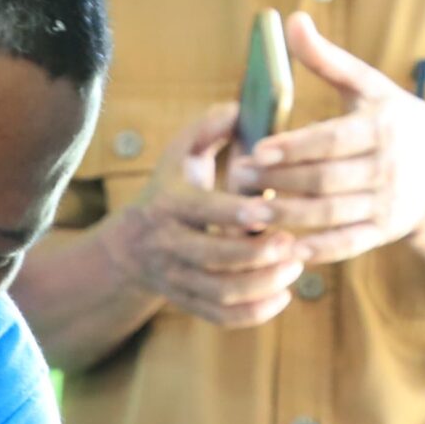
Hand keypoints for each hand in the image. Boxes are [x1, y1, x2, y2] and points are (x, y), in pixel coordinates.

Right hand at [106, 104, 306, 329]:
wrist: (131, 246)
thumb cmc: (170, 189)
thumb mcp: (179, 152)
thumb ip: (208, 127)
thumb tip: (240, 107)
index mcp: (169, 204)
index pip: (203, 212)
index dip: (236, 215)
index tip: (268, 211)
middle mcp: (169, 245)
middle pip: (214, 259)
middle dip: (257, 255)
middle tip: (292, 243)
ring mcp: (177, 278)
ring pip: (221, 293)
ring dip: (262, 284)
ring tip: (293, 267)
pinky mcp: (189, 302)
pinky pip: (222, 316)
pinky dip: (255, 312)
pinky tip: (282, 294)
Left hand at [229, 12, 424, 266]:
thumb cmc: (394, 122)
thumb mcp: (369, 87)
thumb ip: (328, 60)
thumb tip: (292, 20)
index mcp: (383, 127)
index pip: (333, 140)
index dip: (295, 147)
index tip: (257, 149)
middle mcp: (388, 167)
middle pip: (325, 179)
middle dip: (279, 180)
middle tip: (236, 179)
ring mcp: (387, 204)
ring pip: (330, 214)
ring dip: (288, 215)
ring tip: (248, 213)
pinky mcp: (383, 232)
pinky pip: (346, 244)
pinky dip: (315, 249)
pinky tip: (282, 246)